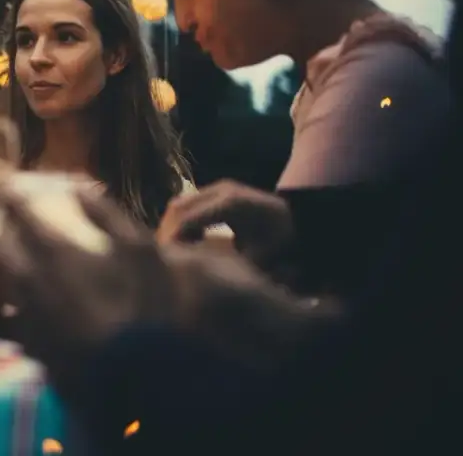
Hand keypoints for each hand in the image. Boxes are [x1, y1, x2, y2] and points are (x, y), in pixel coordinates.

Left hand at [0, 188, 176, 400]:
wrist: (136, 381)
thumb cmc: (146, 308)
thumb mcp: (141, 250)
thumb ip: (106, 215)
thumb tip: (80, 190)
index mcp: (55, 252)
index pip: (21, 213)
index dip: (12, 196)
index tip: (6, 185)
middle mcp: (31, 282)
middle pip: (5, 247)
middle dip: (7, 229)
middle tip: (13, 220)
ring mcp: (28, 317)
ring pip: (8, 282)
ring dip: (12, 264)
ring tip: (23, 256)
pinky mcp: (33, 348)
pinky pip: (18, 314)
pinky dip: (23, 300)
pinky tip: (37, 302)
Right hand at [157, 180, 294, 267]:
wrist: (298, 217)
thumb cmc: (282, 239)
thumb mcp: (260, 257)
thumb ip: (231, 265)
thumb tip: (203, 275)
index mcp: (230, 204)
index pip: (188, 220)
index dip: (173, 241)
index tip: (166, 262)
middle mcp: (221, 190)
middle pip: (178, 208)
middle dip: (167, 233)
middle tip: (164, 258)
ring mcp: (218, 188)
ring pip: (179, 204)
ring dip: (171, 226)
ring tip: (173, 251)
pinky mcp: (218, 192)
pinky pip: (189, 204)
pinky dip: (181, 221)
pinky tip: (186, 241)